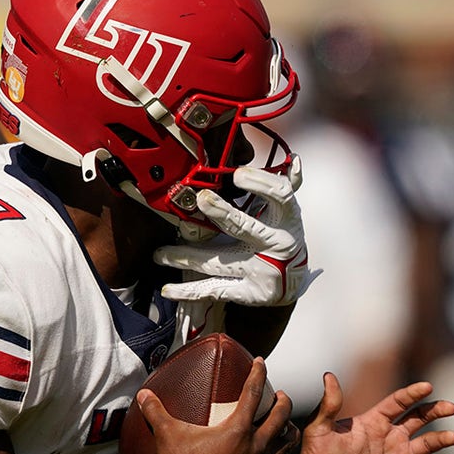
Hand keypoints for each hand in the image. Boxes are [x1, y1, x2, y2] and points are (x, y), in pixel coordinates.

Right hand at [138, 357, 296, 453]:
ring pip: (287, 444)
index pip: (252, 393)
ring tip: (286, 425)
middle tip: (279, 395)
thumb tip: (144, 395)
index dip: (257, 373)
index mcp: (237, 429)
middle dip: (283, 401)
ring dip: (288, 430)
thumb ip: (156, 412)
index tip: (260, 361)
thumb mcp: (167, 436)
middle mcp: (256, 446)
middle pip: (280, 416)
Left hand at [155, 157, 316, 305]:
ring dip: (185, 256)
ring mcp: (262, 271)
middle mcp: (276, 245)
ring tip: (159, 253)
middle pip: (245, 227)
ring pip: (218, 262)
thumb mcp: (286, 215)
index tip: (238, 174)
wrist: (292, 283)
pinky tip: (167, 289)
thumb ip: (285, 188)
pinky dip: (189, 291)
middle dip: (222, 213)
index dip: (260, 184)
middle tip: (201, 199)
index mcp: (287, 220)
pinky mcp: (250, 292)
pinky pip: (214, 290)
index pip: (279, 196)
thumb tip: (294, 160)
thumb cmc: (281, 238)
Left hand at [294, 373, 453, 453]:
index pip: (397, 404)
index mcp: (372, 423)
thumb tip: (328, 375)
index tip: (427, 386)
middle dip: (435, 411)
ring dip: (440, 439)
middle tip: (450, 406)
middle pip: (418, 420)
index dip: (412, 394)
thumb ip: (328, 405)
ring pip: (426, 445)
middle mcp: (388, 439)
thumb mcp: (318, 430)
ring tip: (451, 436)